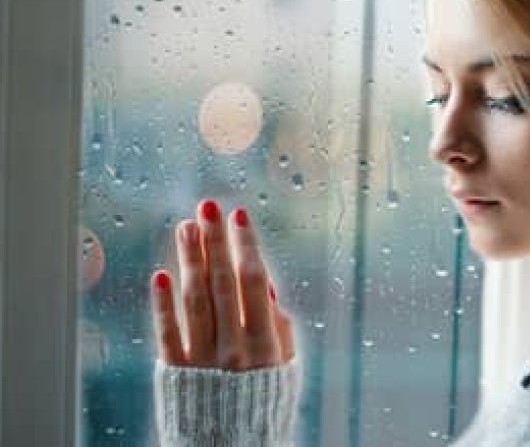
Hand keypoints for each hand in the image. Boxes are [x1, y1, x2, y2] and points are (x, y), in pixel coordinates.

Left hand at [150, 199, 294, 369]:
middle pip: (223, 283)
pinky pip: (168, 334)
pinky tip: (161, 275)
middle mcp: (234, 347)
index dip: (247, 247)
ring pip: (195, 300)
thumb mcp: (286, 369)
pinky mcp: (177, 372)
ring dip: (190, 260)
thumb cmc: (263, 405)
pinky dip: (163, 304)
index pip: (255, 283)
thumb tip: (268, 287)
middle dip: (216, 241)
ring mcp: (203, 359)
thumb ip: (280, 328)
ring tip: (185, 226)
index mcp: (266, 344)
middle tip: (208, 207)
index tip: (240, 216)